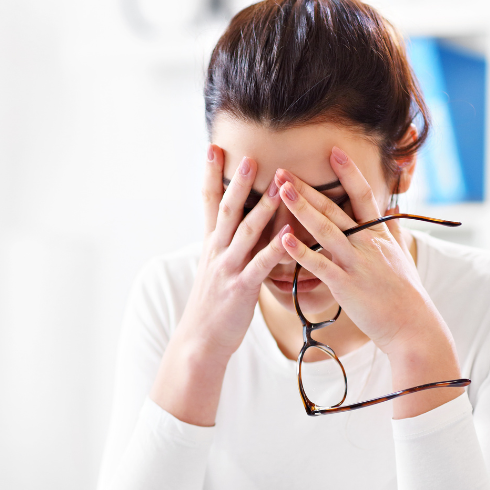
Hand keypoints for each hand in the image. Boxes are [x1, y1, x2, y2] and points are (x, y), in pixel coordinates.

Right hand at [174, 145, 290, 363]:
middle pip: (228, 210)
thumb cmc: (212, 306)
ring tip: (278, 185)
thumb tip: (240, 225)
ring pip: (247, 232)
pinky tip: (289, 236)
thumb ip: (227, 246)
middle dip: (238, 182)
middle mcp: (217, 252)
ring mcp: (229, 269)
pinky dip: (276, 249)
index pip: (209, 203)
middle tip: (248, 155)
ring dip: (263, 207)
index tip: (213, 149)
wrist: (200, 340)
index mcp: (211, 245)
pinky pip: (262, 265)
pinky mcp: (242, 288)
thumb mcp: (215, 269)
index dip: (211, 175)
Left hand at [276, 147, 447, 358]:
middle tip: (283, 170)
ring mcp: (356, 262)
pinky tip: (283, 239)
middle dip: (308, 187)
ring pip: (326, 229)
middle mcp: (367, 242)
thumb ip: (392, 230)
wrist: (412, 325)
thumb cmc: (406, 293)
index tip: (333, 151)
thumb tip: (390, 208)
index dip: (348, 172)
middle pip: (335, 208)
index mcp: (379, 234)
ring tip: (282, 190)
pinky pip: (319, 265)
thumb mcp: (402, 255)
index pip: (363, 195)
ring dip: (302, 208)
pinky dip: (301, 252)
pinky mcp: (346, 285)